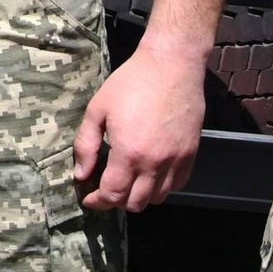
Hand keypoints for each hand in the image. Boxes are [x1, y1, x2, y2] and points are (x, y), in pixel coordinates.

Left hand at [72, 38, 207, 210]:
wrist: (170, 68)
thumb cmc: (129, 84)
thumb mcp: (97, 110)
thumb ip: (86, 145)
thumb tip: (81, 174)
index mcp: (129, 153)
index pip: (113, 194)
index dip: (98, 201)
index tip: (88, 198)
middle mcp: (156, 164)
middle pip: (136, 203)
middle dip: (117, 201)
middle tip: (105, 188)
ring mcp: (177, 161)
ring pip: (158, 198)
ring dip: (140, 196)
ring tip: (126, 181)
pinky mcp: (191, 155)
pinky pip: (178, 185)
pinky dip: (161, 187)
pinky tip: (149, 174)